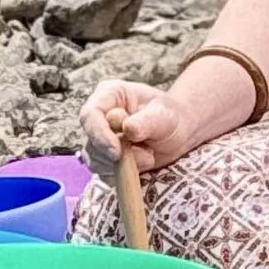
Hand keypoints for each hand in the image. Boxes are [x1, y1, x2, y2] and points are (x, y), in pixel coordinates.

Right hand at [80, 75, 194, 177]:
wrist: (178, 132)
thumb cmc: (169, 116)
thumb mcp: (163, 114)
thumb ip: (145, 121)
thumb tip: (127, 129)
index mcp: (109, 95)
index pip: (90, 114)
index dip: (99, 134)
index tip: (117, 152)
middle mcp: (99, 116)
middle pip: (90, 140)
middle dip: (116, 154)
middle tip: (146, 155)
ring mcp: (99, 138)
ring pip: (95, 160)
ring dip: (124, 164)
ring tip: (149, 154)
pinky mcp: (103, 158)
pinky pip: (104, 173)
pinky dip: (123, 173)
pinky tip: (143, 162)